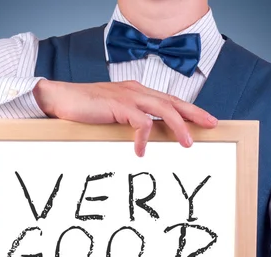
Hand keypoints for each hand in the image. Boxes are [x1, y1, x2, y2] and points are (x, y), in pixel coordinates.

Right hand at [33, 79, 217, 156]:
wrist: (59, 98)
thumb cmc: (84, 108)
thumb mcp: (113, 114)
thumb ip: (130, 120)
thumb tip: (146, 137)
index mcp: (136, 92)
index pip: (169, 99)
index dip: (189, 109)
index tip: (204, 120)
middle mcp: (136, 91)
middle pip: (173, 101)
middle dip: (194, 113)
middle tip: (211, 125)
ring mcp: (128, 96)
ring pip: (164, 109)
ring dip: (178, 126)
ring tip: (187, 143)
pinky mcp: (118, 105)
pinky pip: (140, 121)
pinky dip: (144, 137)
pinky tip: (140, 151)